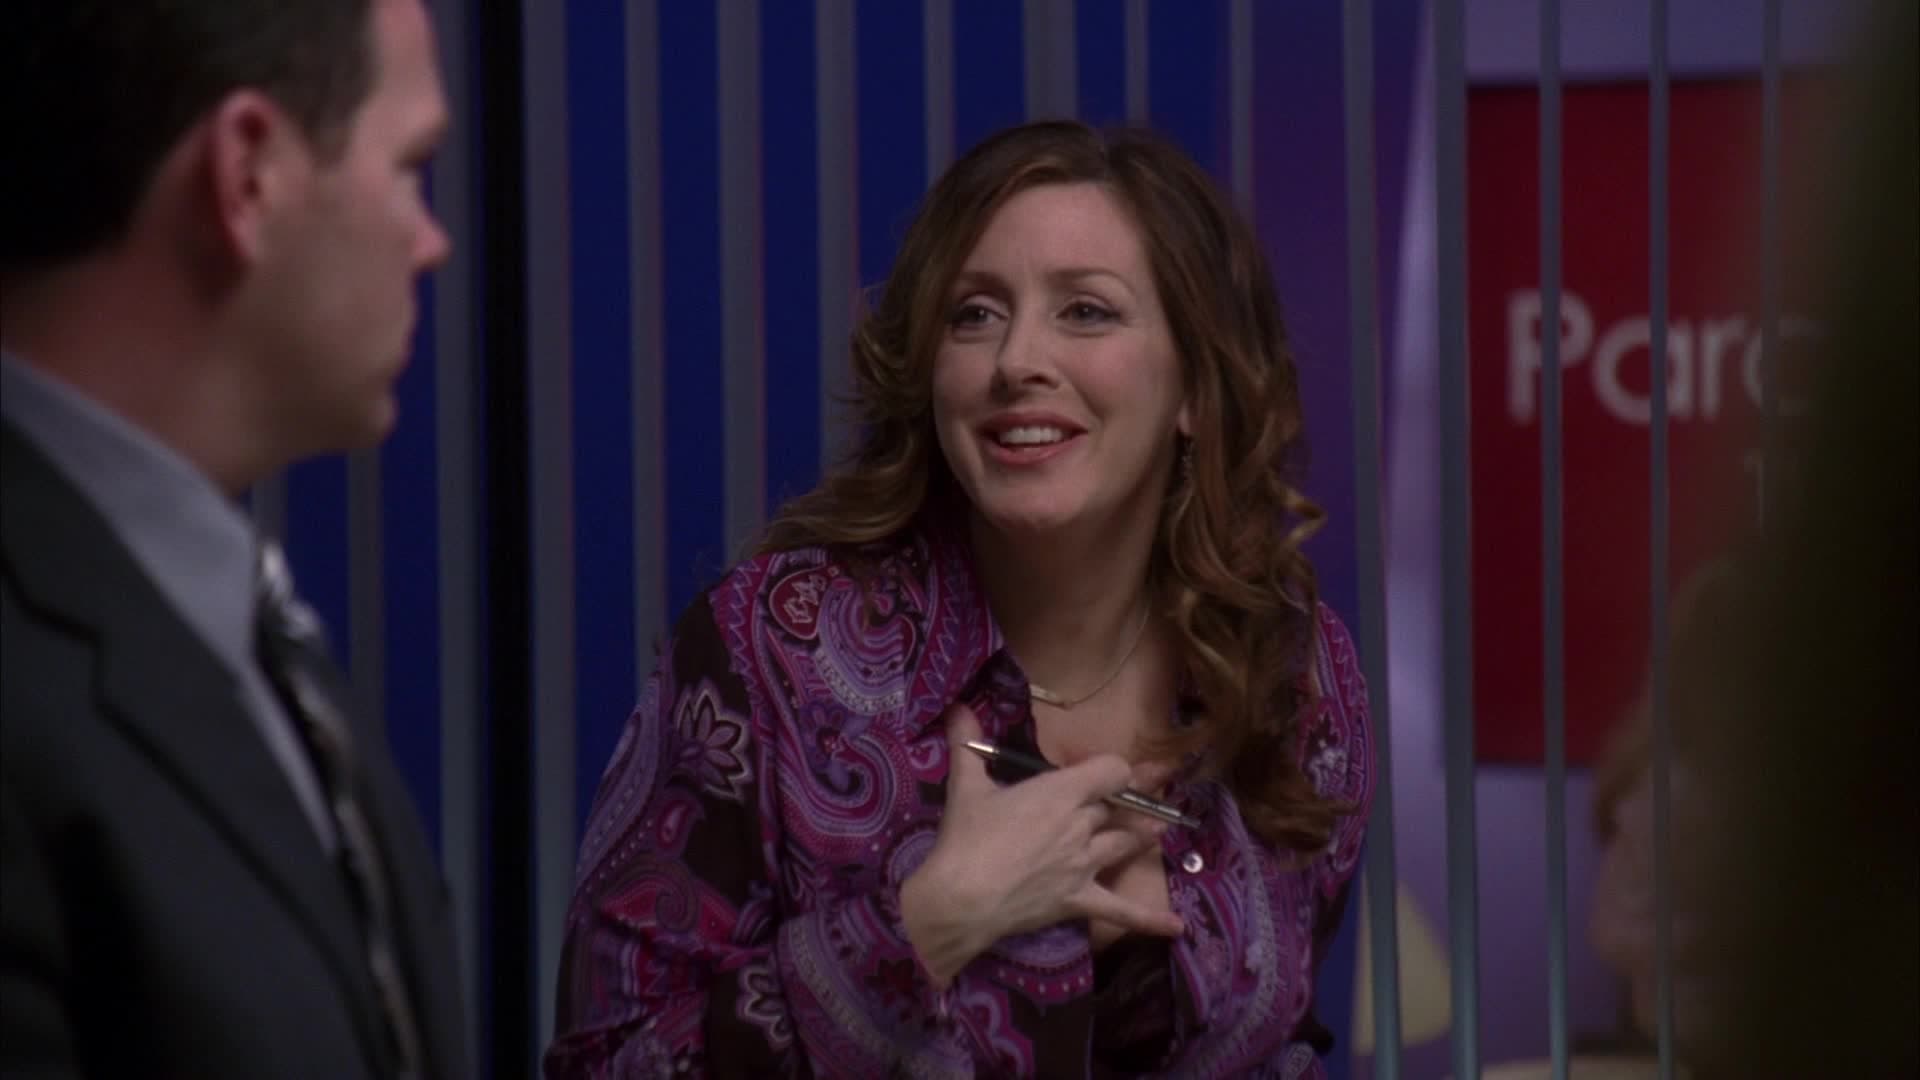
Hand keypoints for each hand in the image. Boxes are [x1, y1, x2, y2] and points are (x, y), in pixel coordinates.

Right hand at [899, 705, 1185, 985]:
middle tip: (1142, 793)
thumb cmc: (966, 838)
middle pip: (1117, 807)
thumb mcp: (965, 786)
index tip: (1103, 770)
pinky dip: (1149, 919)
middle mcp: (1082, 825)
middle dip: (1126, 800)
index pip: (1111, 770)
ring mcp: (1085, 864)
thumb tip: (956, 707)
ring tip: (1160, 830)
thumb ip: (965, 744)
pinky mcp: (1078, 900)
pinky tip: (1177, 926)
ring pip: (1125, 844)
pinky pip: (1120, 910)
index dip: (1112, 769)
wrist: (961, 897)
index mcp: (1061, 792)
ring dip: (1142, 836)